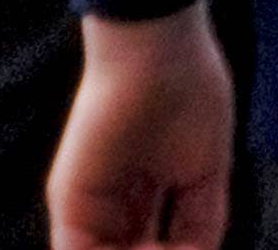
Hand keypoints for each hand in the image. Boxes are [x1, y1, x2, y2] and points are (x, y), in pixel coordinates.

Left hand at [48, 8, 233, 249]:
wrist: (159, 48)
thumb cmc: (190, 89)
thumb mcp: (207, 168)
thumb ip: (202, 219)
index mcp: (145, 187)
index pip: (154, 242)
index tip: (196, 248)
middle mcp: (112, 199)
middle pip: (129, 247)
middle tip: (184, 249)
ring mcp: (88, 201)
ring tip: (167, 246)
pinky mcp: (70, 199)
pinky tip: (154, 247)